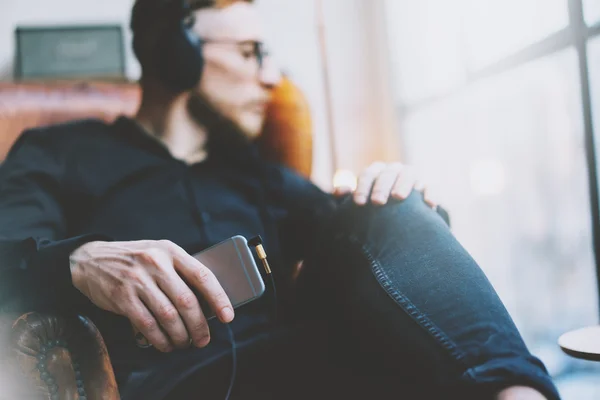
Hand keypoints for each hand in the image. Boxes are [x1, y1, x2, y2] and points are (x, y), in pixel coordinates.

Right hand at [69, 240, 233, 351]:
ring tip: (184, 343)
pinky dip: (160, 339)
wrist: (90, 259)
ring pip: (168, 316)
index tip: (228, 316)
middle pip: (187, 301)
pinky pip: (147, 325)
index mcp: (170, 251)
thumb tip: (207, 303)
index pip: (202, 275)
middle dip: (199, 326)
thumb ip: (180, 272)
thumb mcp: (158, 254)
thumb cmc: (134, 260)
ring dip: (180, 336)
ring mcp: (138, 280)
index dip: (218, 298)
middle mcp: (155, 263)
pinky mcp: (122, 297)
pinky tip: (165, 344)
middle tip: (203, 339)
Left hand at [334, 162, 436, 207]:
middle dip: (381, 186)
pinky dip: (431, 192)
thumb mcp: (363, 202)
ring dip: (404, 183)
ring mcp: (413, 178)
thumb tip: (339, 191)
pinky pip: (432, 186)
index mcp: (377, 173)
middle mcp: (395, 171)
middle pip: (388, 172)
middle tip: (377, 202)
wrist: (403, 216)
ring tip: (399, 197)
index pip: (369, 174)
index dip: (363, 187)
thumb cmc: (377, 208)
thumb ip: (350, 196)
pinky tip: (429, 204)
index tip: (360, 203)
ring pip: (409, 173)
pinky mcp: (429, 188)